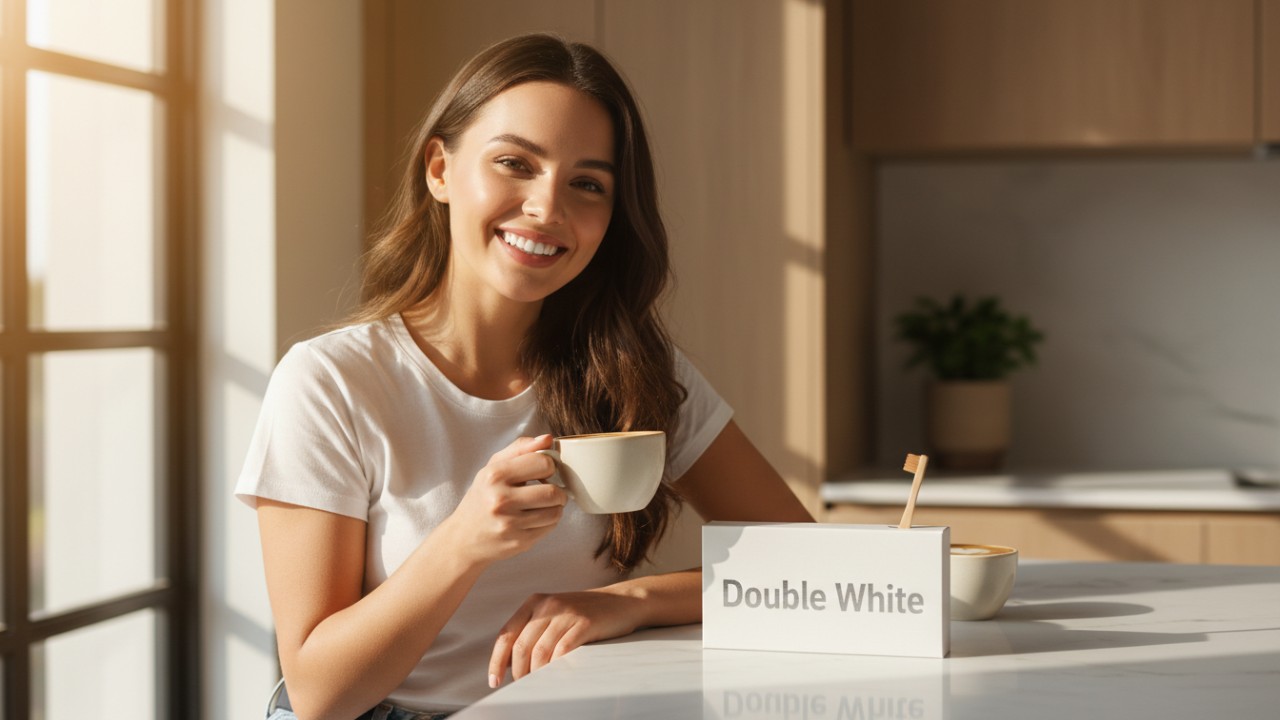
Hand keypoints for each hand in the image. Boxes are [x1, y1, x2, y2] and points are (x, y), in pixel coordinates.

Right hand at [440, 435, 566, 567]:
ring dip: (556, 507)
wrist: (462, 539)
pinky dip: (549, 521)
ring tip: (544, 504)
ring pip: (555, 511)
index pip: (543, 463)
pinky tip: (537, 518)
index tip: (543, 472)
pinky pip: (550, 527)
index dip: (549, 466)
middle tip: (550, 490)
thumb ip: (520, 449)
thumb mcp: (493, 468)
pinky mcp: (519, 542)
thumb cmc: (482, 498)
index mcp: (495, 475)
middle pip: (553, 492)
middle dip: (558, 490)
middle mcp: (500, 500)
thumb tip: (548, 439)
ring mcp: (510, 524)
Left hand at [488, 590, 644, 687]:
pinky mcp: (584, 623)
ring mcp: (566, 613)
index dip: (497, 660)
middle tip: (521, 686)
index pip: (506, 634)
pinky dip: (555, 667)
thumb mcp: (554, 614)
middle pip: (521, 645)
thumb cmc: (585, 613)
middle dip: (518, 671)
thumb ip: (533, 631)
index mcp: (534, 602)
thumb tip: (510, 662)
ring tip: (538, 684)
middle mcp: (547, 605)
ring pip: (540, 650)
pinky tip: (556, 675)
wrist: (622, 601)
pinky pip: (562, 650)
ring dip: (536, 673)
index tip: (495, 680)